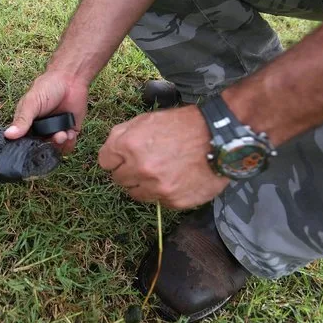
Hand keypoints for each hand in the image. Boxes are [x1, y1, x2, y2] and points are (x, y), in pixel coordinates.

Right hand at [4, 70, 87, 152]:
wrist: (70, 79)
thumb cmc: (46, 88)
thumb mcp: (31, 103)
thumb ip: (22, 120)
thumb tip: (8, 135)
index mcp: (27, 125)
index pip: (22, 143)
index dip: (26, 148)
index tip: (31, 147)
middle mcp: (40, 131)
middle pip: (40, 149)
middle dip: (45, 147)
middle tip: (51, 137)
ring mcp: (55, 132)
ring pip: (54, 149)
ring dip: (59, 144)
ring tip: (62, 133)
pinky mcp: (69, 132)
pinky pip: (68, 146)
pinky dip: (69, 142)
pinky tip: (69, 132)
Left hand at [98, 105, 228, 209]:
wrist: (218, 138)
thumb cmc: (181, 126)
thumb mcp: (145, 120)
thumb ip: (120, 135)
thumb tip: (108, 153)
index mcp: (128, 145)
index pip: (104, 162)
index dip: (115, 158)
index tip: (124, 157)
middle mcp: (140, 169)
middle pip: (118, 180)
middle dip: (128, 171)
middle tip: (146, 163)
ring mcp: (157, 188)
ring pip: (136, 194)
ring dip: (144, 185)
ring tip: (162, 171)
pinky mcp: (173, 201)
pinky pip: (158, 202)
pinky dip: (164, 193)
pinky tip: (176, 179)